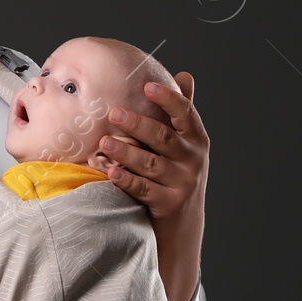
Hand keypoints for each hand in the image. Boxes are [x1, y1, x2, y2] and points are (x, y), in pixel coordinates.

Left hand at [99, 73, 207, 224]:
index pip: (186, 113)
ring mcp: (182, 183)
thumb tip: (184, 76)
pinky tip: (110, 172)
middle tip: (113, 113)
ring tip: (105, 142)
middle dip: (138, 124)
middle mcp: (193, 159)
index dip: (168, 98)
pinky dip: (126, 180)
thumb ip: (182, 113)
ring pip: (151, 164)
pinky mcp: (168, 204)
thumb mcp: (187, 145)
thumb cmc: (179, 174)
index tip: (147, 85)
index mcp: (197, 139)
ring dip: (126, 152)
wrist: (184, 225)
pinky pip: (143, 189)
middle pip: (163, 137)